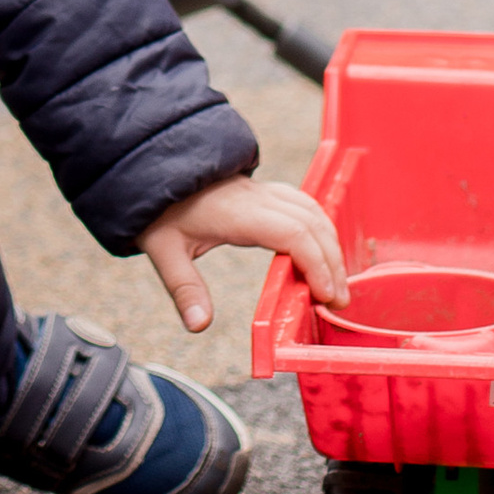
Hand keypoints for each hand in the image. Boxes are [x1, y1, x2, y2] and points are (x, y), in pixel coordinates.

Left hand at [139, 175, 350, 335]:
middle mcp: (257, 197)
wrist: (154, 167)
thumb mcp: (164, 251)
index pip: (292, 233)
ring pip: (312, 210)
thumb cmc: (160, 211)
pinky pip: (303, 203)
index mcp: (238, 213)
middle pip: (311, 224)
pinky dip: (320, 226)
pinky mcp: (262, 190)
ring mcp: (262, 190)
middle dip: (332, 262)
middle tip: (339, 301)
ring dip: (330, 244)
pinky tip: (322, 249)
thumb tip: (199, 326)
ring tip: (336, 282)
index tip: (326, 294)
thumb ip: (184, 288)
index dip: (316, 263)